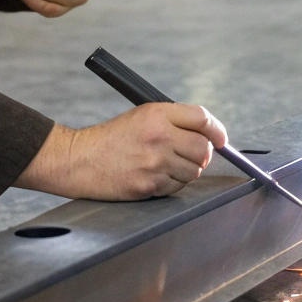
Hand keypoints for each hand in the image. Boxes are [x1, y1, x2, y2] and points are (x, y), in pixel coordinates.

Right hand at [16, 104, 227, 199]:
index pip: (202, 118)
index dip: (216, 129)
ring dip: (187, 170)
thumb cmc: (113, 138)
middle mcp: (159, 137)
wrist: (81, 160)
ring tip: (167, 164)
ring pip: (194, 170)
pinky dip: (173, 183)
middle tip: (192, 154)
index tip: (221, 138)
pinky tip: (155, 175)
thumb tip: (209, 134)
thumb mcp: (142, 116)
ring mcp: (155, 163)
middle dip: (203, 153)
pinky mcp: (149, 185)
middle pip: (204, 148)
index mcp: (157, 114)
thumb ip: (174, 120)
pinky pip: (178, 187)